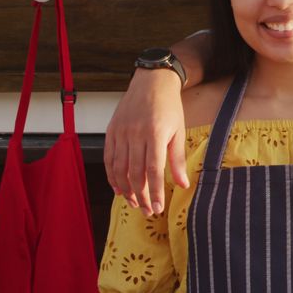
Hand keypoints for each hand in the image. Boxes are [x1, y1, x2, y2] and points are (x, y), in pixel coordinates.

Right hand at [105, 68, 188, 214]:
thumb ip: (177, 159)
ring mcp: (121, 133)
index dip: (155, 192)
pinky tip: (118, 188)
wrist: (151, 82)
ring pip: (119, 169)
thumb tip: (183, 184)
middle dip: (141, 196)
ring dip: (125, 190)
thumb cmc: (168, 106)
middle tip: (148, 210)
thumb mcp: (178, 131)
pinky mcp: (111, 131)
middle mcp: (135, 134)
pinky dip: (112, 176)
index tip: (158, 207)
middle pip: (135, 173)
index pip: (153, 170)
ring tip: (134, 203)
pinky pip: (109, 159)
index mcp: (155, 134)